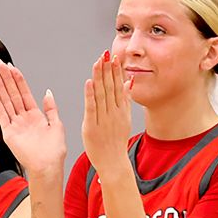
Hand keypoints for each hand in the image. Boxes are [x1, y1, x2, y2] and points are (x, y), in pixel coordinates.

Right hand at [0, 61, 66, 177]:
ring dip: (0, 86)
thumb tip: (48, 93)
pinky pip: (1, 113)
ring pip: (6, 100)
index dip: (18, 80)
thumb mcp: (57, 125)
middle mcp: (23, 119)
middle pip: (13, 94)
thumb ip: (51, 109)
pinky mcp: (9, 132)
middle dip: (6, 78)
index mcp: (36, 116)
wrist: (48, 166)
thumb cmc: (54, 152)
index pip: (24, 93)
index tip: (12, 67)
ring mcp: (15, 124)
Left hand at [82, 52, 132, 175]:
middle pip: (110, 87)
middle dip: (108, 70)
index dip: (116, 71)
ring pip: (101, 94)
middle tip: (106, 54)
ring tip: (98, 62)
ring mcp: (103, 120)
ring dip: (99, 77)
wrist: (113, 163)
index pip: (118, 87)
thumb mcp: (125, 119)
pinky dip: (90, 95)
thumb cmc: (116, 143)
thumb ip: (125, 100)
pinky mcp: (92, 127)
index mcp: (121, 111)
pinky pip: (91, 108)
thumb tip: (128, 81)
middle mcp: (113, 113)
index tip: (114, 57)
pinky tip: (89, 82)